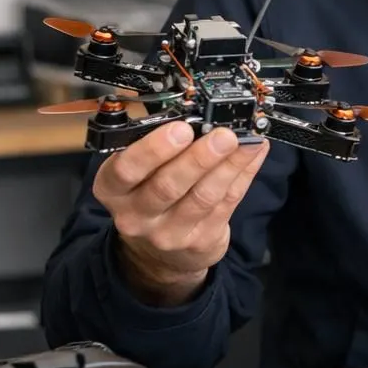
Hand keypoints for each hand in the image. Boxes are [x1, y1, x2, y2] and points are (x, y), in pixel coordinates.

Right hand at [92, 120, 270, 306]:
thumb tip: (199, 113)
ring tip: (246, 142)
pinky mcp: (199, 242)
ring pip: (202, 197)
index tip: (181, 129)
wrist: (160, 255)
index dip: (153, 149)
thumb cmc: (150, 197)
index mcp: (113, 189)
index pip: (126, 170)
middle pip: (167, 186)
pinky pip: (226, 204)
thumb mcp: (140, 174)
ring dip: (228, 165)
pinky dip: (243, 174)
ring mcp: (168, 233)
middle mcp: (136, 215)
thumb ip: (161, 148)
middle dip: (199, 158)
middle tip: (224, 136)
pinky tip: (254, 154)